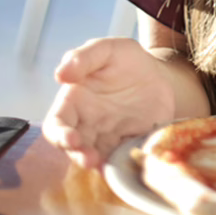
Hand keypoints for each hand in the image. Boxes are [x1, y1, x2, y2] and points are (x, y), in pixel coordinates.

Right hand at [43, 38, 176, 167]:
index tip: (70, 138)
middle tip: (89, 158)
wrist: (158, 73)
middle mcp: (87, 125)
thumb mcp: (107, 49)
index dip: (59, 134)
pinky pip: (123, 158)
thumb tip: (61, 74)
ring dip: (98, 164)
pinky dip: (123, 163)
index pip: (56, 124)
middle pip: (73, 148)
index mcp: (74, 102)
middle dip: (78, 155)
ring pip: (96, 158)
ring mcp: (108, 137)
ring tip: (105, 164)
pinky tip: (130, 161)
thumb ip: (84, 57)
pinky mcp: (129, 144)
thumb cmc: (125, 60)